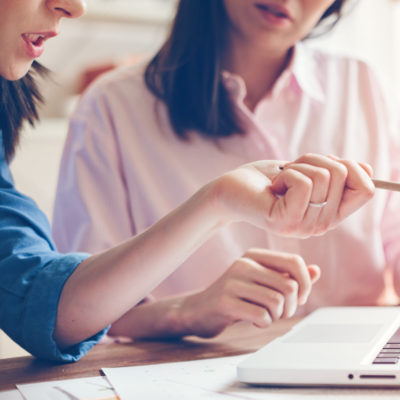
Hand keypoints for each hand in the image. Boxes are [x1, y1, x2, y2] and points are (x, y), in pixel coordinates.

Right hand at [179, 249, 319, 337]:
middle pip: (289, 286)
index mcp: (254, 255)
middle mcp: (243, 264)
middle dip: (291, 306)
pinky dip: (263, 324)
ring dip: (277, 316)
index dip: (305, 284)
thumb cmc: (236, 296)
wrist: (199, 310)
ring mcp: (232, 282)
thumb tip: (316, 271)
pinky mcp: (225, 301)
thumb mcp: (262, 282)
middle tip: (280, 312)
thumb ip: (288, 276)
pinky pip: (261, 316)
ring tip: (265, 315)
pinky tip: (253, 321)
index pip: (295, 262)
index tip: (297, 298)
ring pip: (277, 301)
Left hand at [273, 154, 374, 235]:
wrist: (232, 188)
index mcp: (330, 214)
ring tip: (280, 179)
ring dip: (298, 165)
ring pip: (323, 175)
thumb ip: (335, 173)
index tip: (326, 163)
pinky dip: (286, 173)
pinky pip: (303, 182)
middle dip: (315, 160)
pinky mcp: (286, 221)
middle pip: (344, 174)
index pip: (366, 190)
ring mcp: (304, 227)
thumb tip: (366, 169)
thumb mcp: (307, 171)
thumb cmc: (268, 178)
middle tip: (291, 170)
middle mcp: (320, 226)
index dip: (351, 167)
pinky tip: (273, 187)